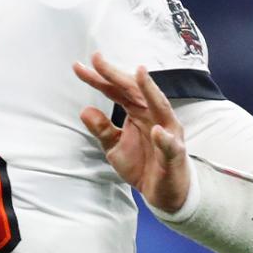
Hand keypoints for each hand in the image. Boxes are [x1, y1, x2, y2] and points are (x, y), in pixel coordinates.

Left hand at [74, 53, 189, 212]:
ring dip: (150, 90)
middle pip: (134, 91)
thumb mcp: (114, 147)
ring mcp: (167, 132)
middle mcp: (154, 115)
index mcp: (138, 111)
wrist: (163, 193)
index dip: (98, 79)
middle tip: (97, 59)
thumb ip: (102, 129)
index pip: (116, 91)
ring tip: (139, 74)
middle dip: (116, 74)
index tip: (78, 67)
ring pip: (160, 107)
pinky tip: (156, 130)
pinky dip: (164, 138)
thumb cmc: (142, 164)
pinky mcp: (174, 154)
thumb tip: (84, 110)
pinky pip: (170, 145)